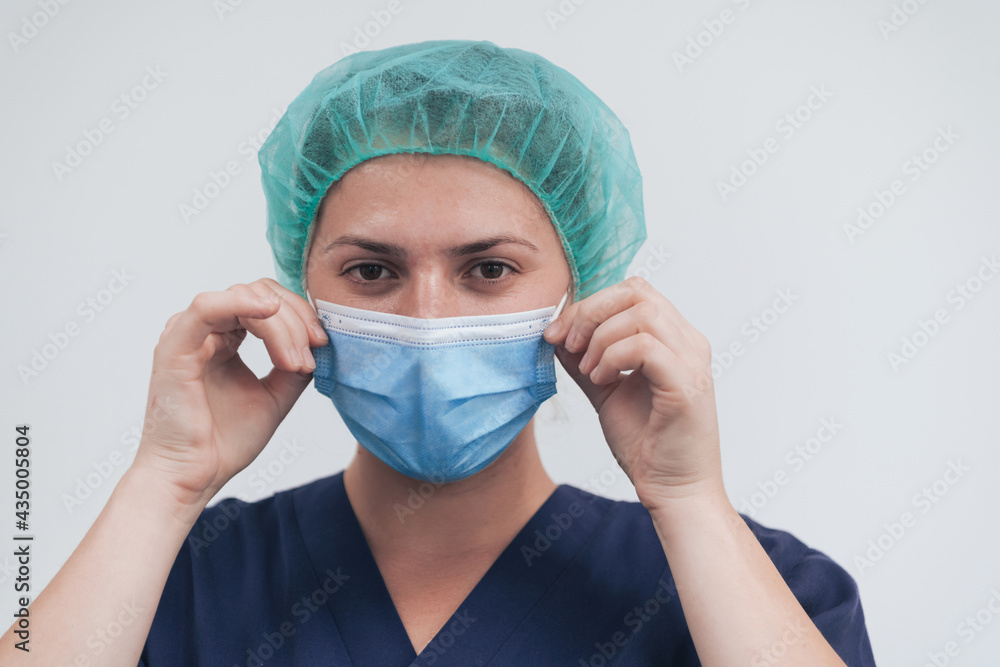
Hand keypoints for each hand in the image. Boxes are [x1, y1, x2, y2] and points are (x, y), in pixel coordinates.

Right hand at [131, 278, 327, 507]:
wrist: (191, 477)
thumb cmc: (222, 443)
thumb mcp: (275, 397)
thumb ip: (295, 366)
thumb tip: (319, 344)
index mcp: (223, 338)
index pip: (267, 303)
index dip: (300, 316)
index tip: (322, 345)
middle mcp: (204, 330)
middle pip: (260, 294)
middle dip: (297, 319)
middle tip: (315, 351)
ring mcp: (187, 334)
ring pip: (244, 297)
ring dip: (281, 325)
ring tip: (295, 363)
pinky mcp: (175, 345)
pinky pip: (208, 306)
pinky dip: (242, 303)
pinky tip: (270, 312)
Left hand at [543, 277, 725, 510]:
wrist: (674, 492)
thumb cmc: (647, 445)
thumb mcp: (606, 392)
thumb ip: (585, 361)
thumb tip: (557, 336)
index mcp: (674, 339)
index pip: (633, 291)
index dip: (590, 304)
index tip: (558, 334)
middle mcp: (689, 343)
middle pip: (636, 292)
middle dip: (590, 312)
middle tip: (567, 344)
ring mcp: (691, 362)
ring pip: (641, 313)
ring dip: (601, 337)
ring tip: (589, 372)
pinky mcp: (686, 385)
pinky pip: (645, 346)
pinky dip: (613, 357)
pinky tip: (602, 380)